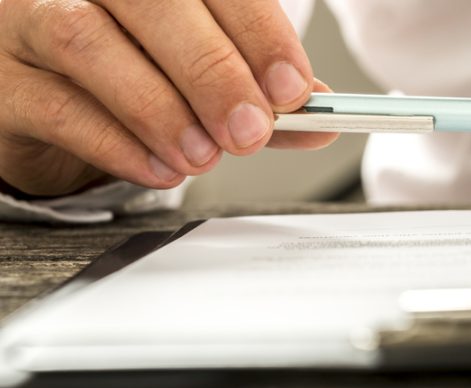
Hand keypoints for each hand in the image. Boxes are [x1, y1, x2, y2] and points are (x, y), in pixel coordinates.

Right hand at [0, 0, 337, 197]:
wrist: (40, 90)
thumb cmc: (127, 67)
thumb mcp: (197, 70)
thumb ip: (256, 89)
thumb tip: (319, 118)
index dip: (256, 31)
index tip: (292, 87)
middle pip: (150, 0)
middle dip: (213, 71)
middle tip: (250, 130)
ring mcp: (25, 17)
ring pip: (88, 44)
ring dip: (160, 109)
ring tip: (204, 157)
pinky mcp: (1, 78)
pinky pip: (56, 105)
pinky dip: (117, 143)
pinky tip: (159, 168)